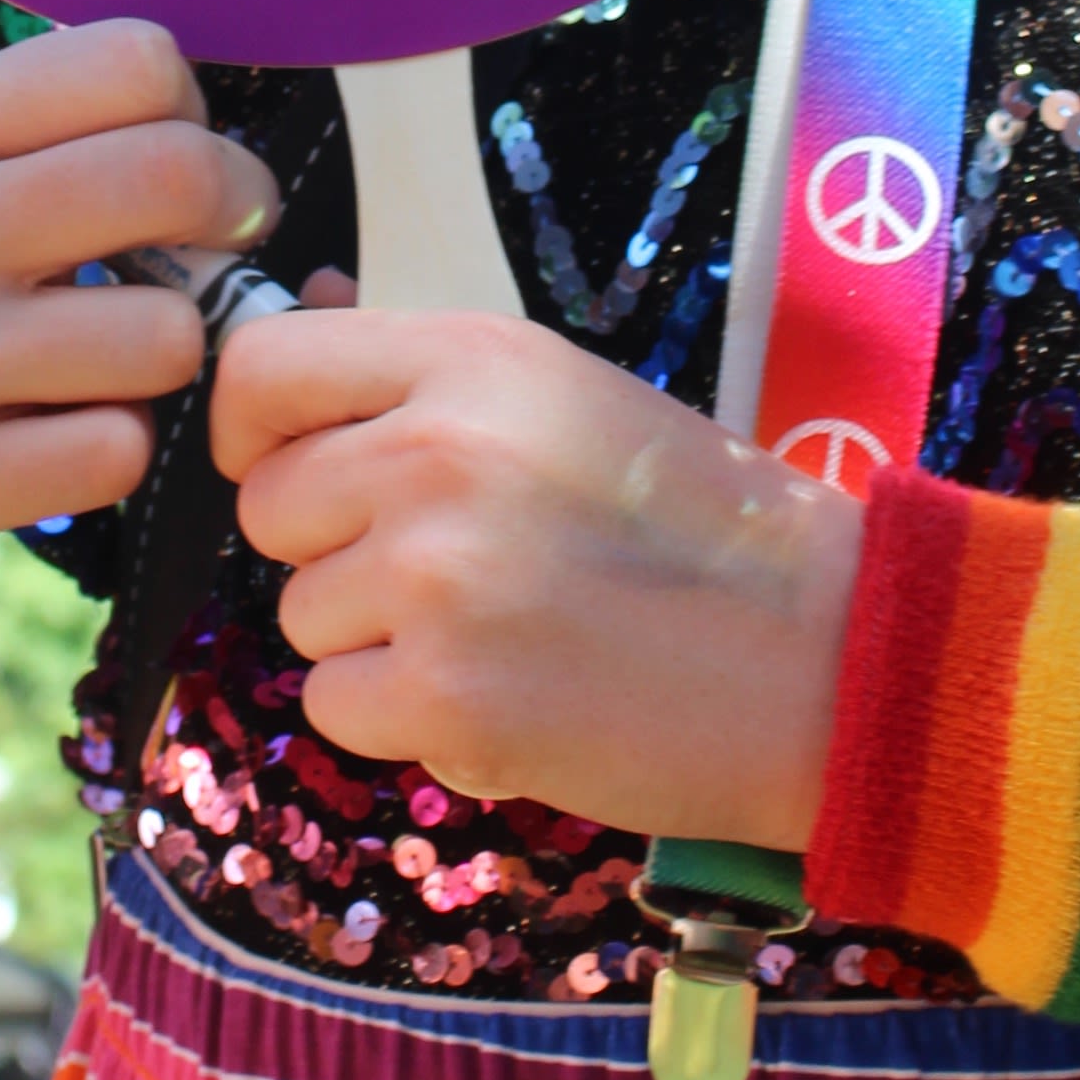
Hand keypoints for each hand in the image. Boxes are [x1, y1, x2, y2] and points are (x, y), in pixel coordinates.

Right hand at [0, 19, 279, 598]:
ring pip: (168, 337)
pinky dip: (109, 446)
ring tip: (96, 356)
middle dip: (236, 211)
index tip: (182, 163)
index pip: (139, 64)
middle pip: (178, 177)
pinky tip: (51, 432)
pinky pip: (117, 451)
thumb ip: (55, 122)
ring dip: (160, 354)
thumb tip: (215, 130)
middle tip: (219, 242)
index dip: (195, 116)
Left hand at [212, 307, 862, 849]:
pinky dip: (406, 718)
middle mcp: (438, 453)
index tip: (287, 464)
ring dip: (379, 640)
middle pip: (272, 508)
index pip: (261, 366)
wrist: (824, 660)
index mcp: (471, 361)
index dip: (255, 427)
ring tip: (508, 631)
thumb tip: (272, 387)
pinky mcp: (444, 696)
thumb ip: (426, 389)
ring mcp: (435, 578)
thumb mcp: (566, 398)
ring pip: (303, 614)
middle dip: (335, 549)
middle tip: (456, 571)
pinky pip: (339, 705)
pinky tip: (507, 695)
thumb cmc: (699, 531)